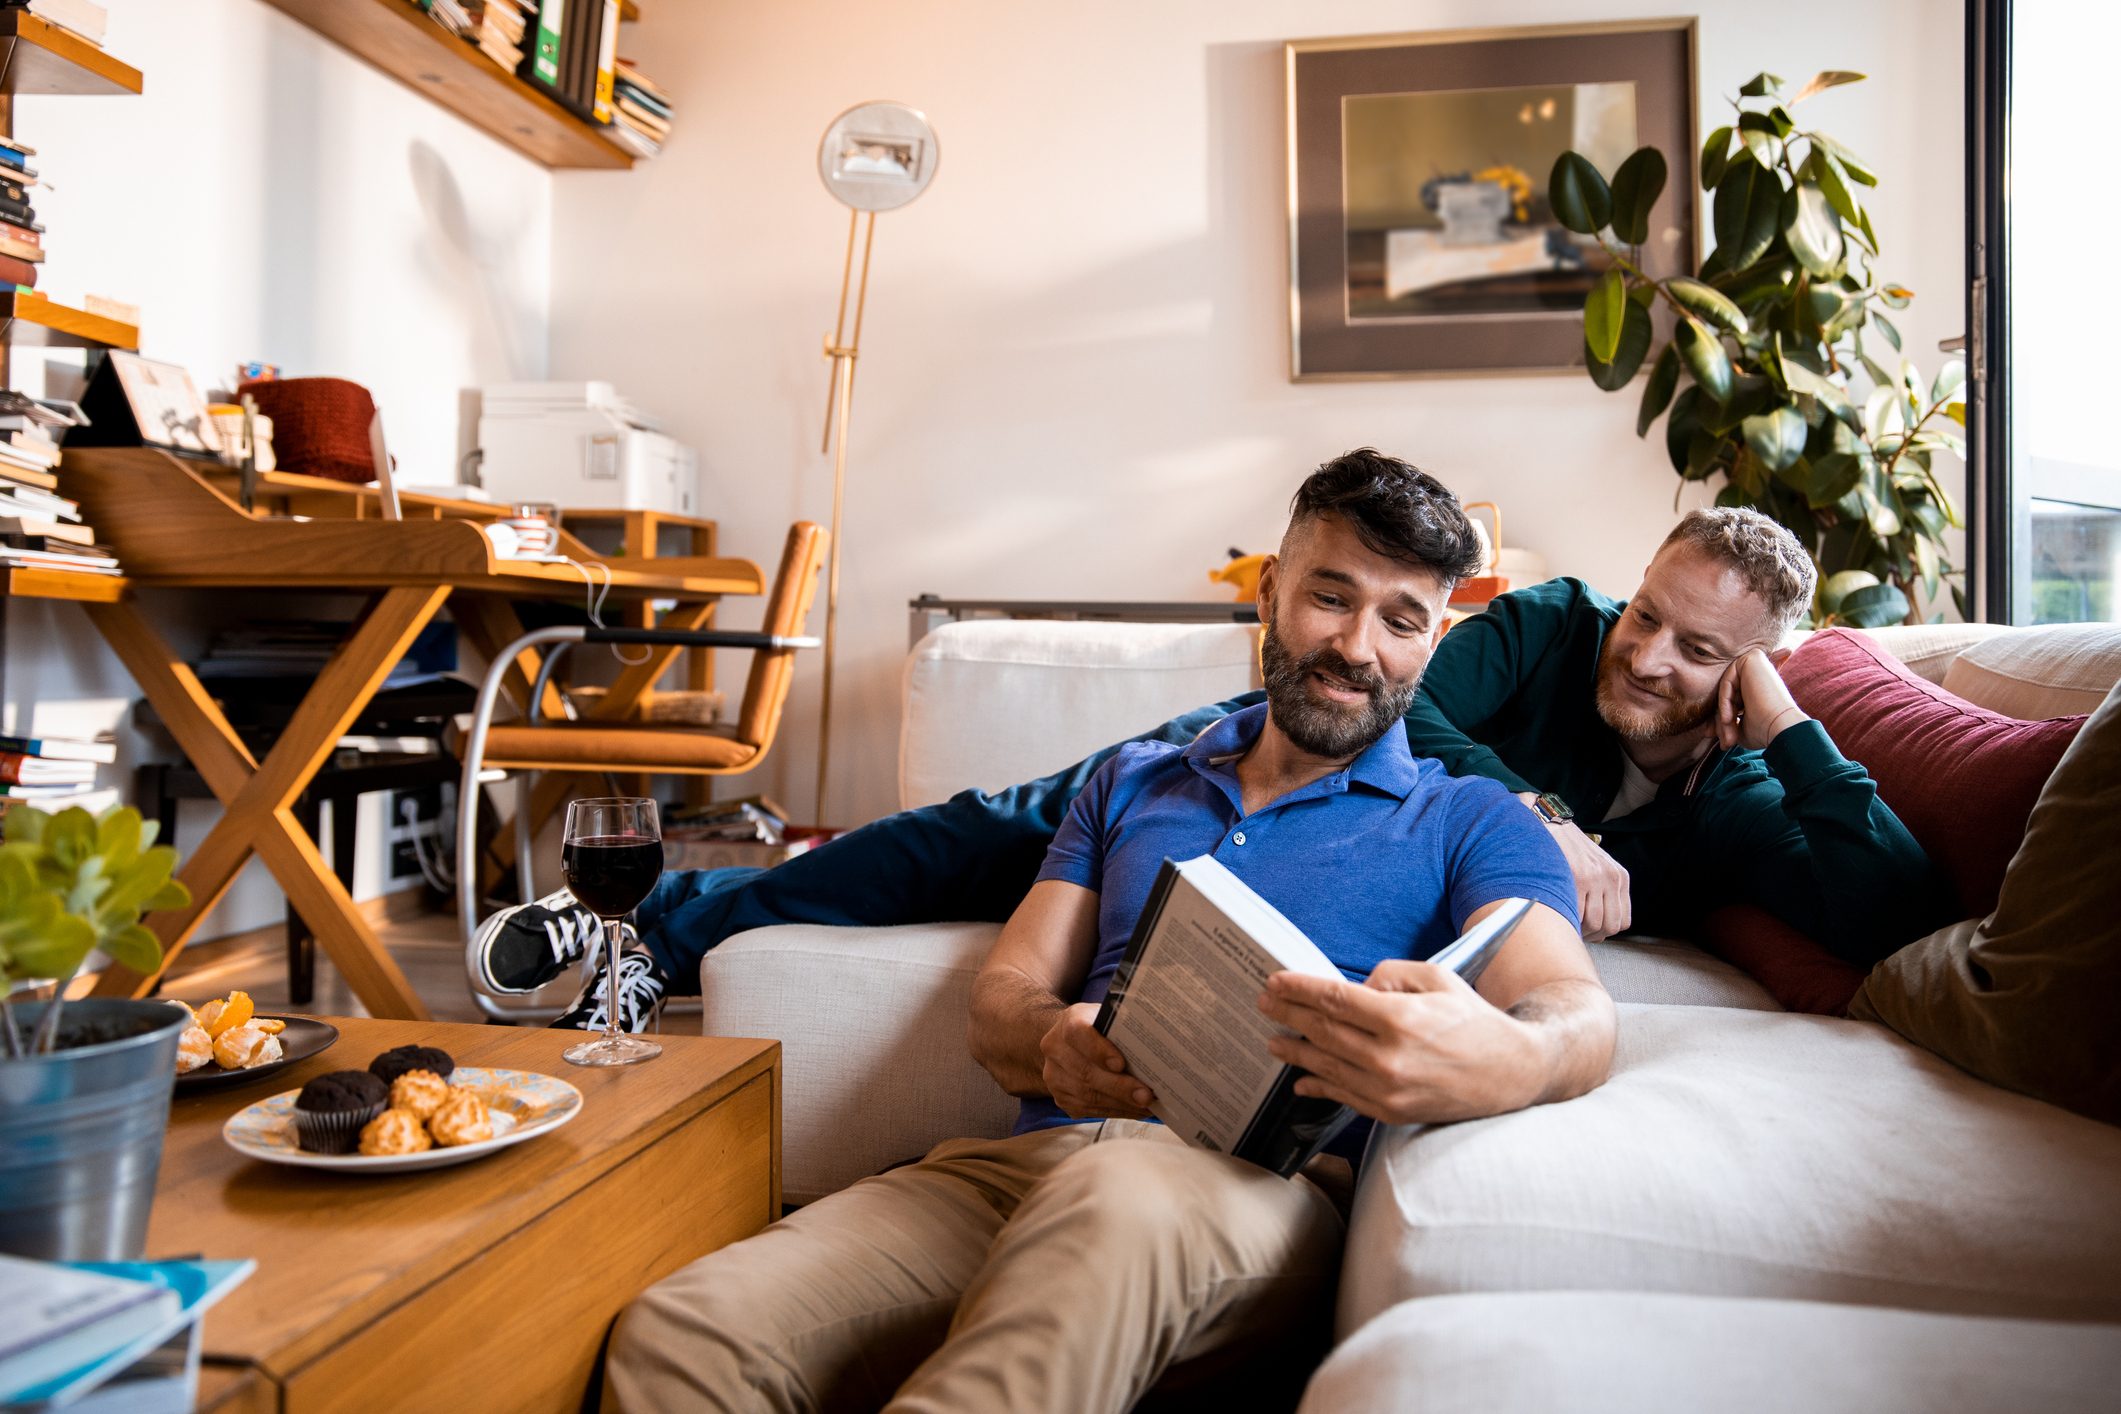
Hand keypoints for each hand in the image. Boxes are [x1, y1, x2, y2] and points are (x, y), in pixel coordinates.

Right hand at [1039, 1002, 1153, 1119]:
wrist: (1072, 1042)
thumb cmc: (1100, 1028)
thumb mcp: (1110, 1017)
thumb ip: (1125, 1028)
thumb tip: (1157, 1046)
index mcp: (1070, 1021)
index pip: (1078, 1033)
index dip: (1099, 1050)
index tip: (1121, 1064)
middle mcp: (1056, 1048)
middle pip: (1085, 1072)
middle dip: (1119, 1087)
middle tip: (1146, 1096)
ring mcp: (1055, 1076)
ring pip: (1087, 1095)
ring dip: (1120, 1104)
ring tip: (1146, 1106)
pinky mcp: (1061, 1098)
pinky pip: (1088, 1109)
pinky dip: (1115, 1111)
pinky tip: (1134, 1110)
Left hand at [1257, 962, 1544, 1125]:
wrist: (1511, 1073)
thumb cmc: (1474, 1021)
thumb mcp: (1438, 979)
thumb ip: (1391, 975)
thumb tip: (1357, 989)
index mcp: (1401, 1019)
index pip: (1335, 1000)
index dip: (1299, 989)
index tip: (1275, 981)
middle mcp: (1389, 1058)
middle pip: (1324, 1032)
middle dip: (1289, 1014)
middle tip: (1265, 1003)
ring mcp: (1388, 1090)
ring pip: (1327, 1066)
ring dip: (1295, 1050)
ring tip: (1273, 1039)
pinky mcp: (1391, 1112)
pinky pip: (1343, 1096)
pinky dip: (1318, 1085)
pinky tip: (1300, 1078)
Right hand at [1518, 793, 1629, 941]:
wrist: (1548, 823)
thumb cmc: (1567, 848)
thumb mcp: (1596, 865)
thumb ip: (1603, 890)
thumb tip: (1598, 925)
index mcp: (1620, 876)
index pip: (1623, 921)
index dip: (1605, 932)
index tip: (1590, 931)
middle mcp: (1612, 877)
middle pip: (1611, 926)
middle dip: (1592, 936)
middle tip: (1576, 932)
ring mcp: (1596, 877)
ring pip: (1595, 924)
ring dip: (1579, 931)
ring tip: (1566, 923)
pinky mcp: (1578, 877)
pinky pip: (1577, 914)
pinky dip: (1568, 921)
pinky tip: (1559, 914)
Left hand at [1716, 648, 1808, 750]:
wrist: (1781, 728)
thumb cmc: (1763, 731)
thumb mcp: (1738, 727)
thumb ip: (1724, 721)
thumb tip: (1706, 730)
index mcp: (1759, 687)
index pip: (1732, 701)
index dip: (1723, 721)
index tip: (1722, 742)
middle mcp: (1759, 672)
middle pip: (1727, 696)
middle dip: (1722, 722)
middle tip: (1725, 743)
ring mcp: (1756, 663)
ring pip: (1725, 690)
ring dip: (1723, 715)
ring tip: (1730, 737)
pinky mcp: (1753, 658)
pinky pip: (1726, 681)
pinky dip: (1724, 702)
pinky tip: (1729, 719)